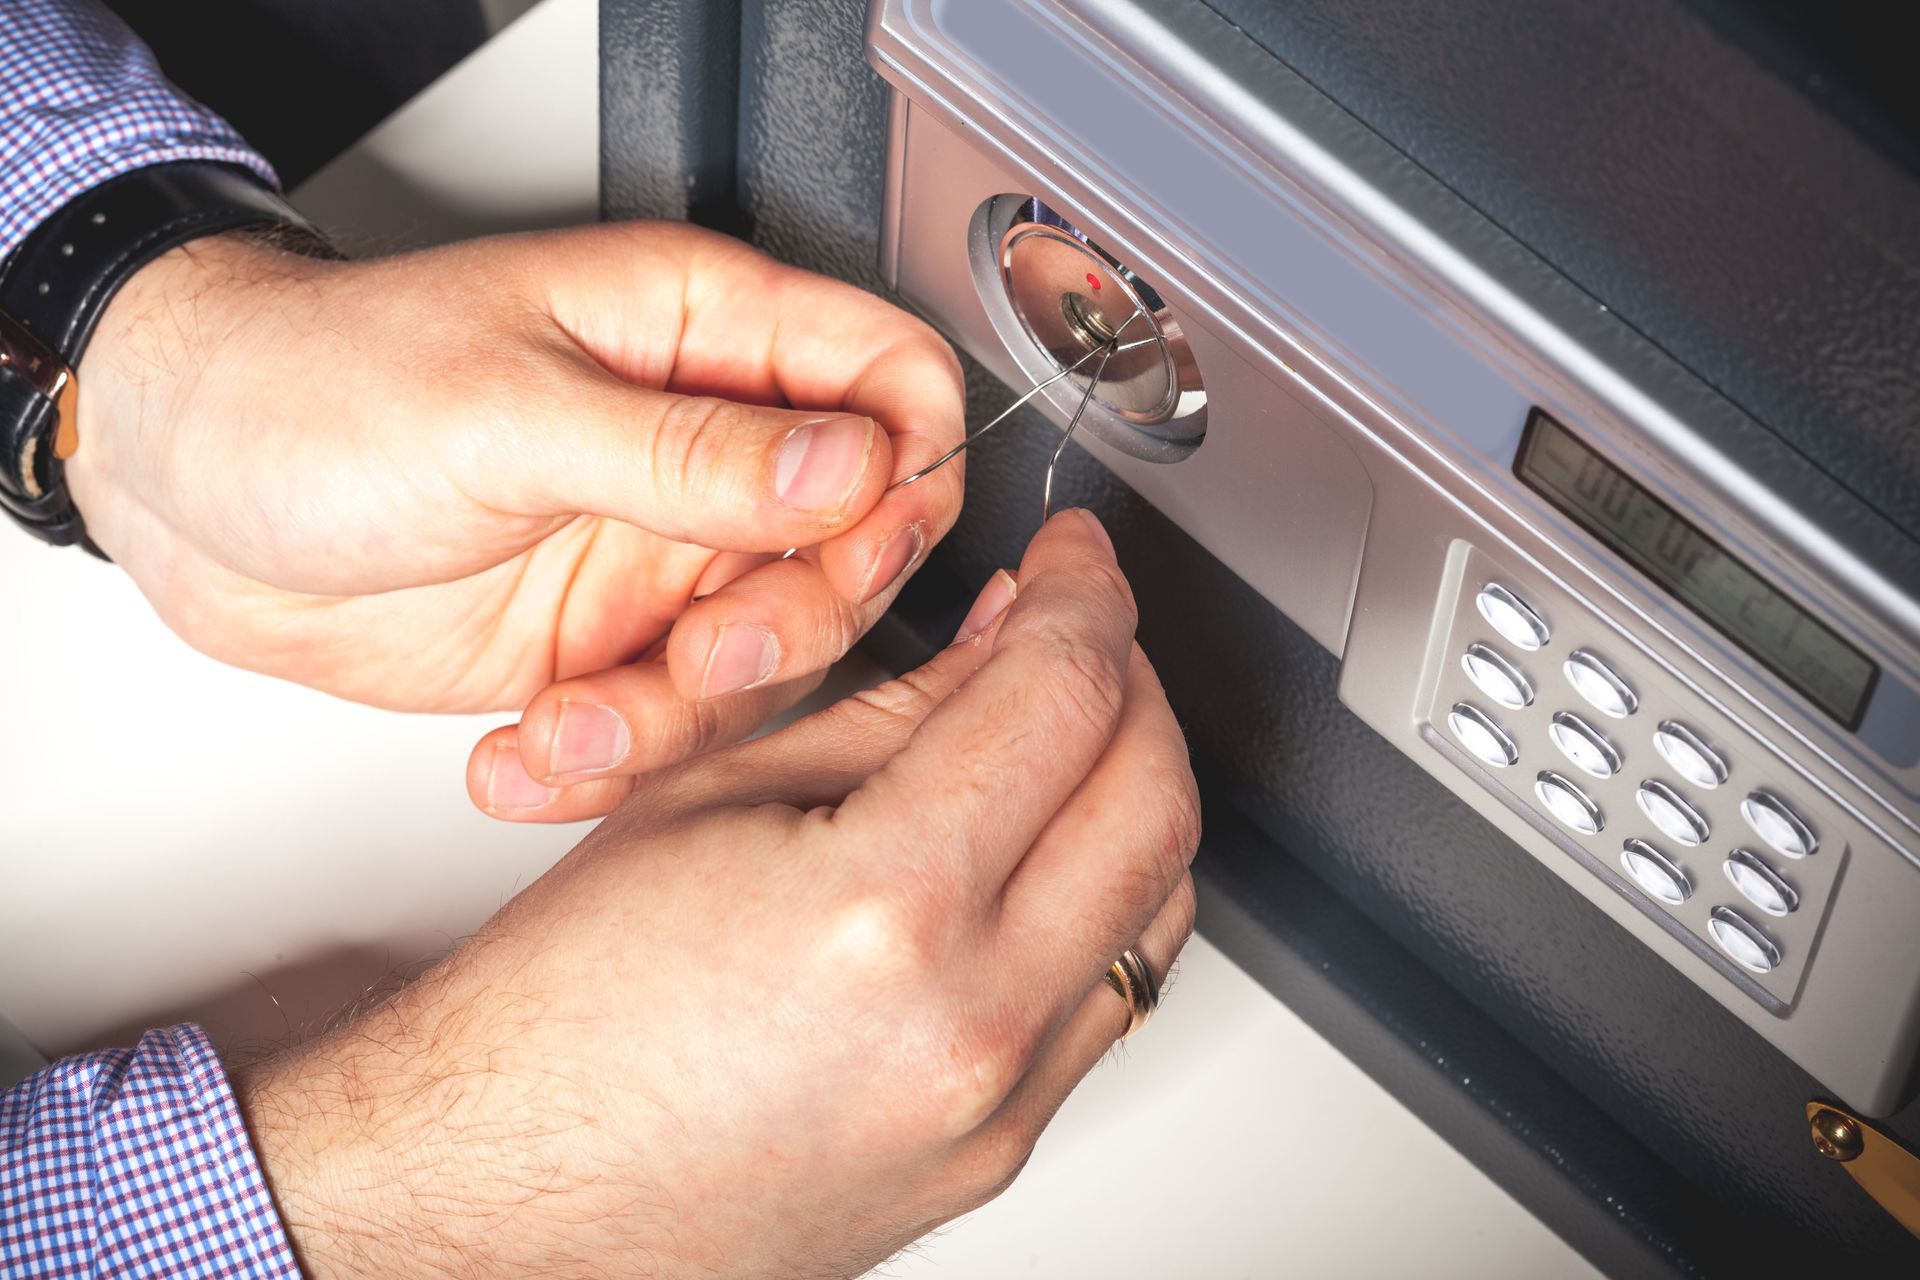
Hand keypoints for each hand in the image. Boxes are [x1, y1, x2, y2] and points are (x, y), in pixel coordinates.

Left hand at [68, 223, 963, 766]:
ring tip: (577, 722)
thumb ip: (688, 449)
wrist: (185, 492)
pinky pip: (666, 722)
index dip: (908, 467)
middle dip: (796, 620)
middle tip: (704, 648)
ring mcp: (658, 554)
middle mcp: (700, 451)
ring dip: (684, 717)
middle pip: (857, 545)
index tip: (854, 540)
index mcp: (698, 336)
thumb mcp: (503, 409)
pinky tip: (525, 757)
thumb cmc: (310, 388)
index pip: (890, 381)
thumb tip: (849, 465)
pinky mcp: (603, 643)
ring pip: (771, 657)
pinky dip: (606, 760)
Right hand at [230, 512, 1200, 1279]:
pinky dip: (1103, 899)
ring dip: (1135, 790)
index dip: (1086, 594)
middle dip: (1136, 677)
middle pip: (1157, 798)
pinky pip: (1112, 997)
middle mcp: (967, 1024)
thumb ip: (895, 706)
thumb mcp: (717, 794)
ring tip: (1060, 732)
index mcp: (883, 910)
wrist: (514, 1186)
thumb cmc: (568, 1009)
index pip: (1062, 697)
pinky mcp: (1000, 1151)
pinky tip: (1039, 849)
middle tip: (1080, 625)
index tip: (1075, 559)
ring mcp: (997, 1108)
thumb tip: (1008, 638)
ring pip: (1162, 907)